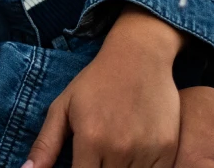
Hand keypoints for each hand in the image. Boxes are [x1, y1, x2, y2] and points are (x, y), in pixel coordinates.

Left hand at [27, 8, 185, 167]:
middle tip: (95, 159)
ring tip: (110, 157)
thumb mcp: (63, 107)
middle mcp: (119, 150)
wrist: (139, 57)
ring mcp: (147, 152)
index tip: (78, 166)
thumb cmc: (95, 82)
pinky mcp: (168, 151)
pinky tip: (130, 161)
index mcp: (90, 139)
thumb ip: (46, 144)